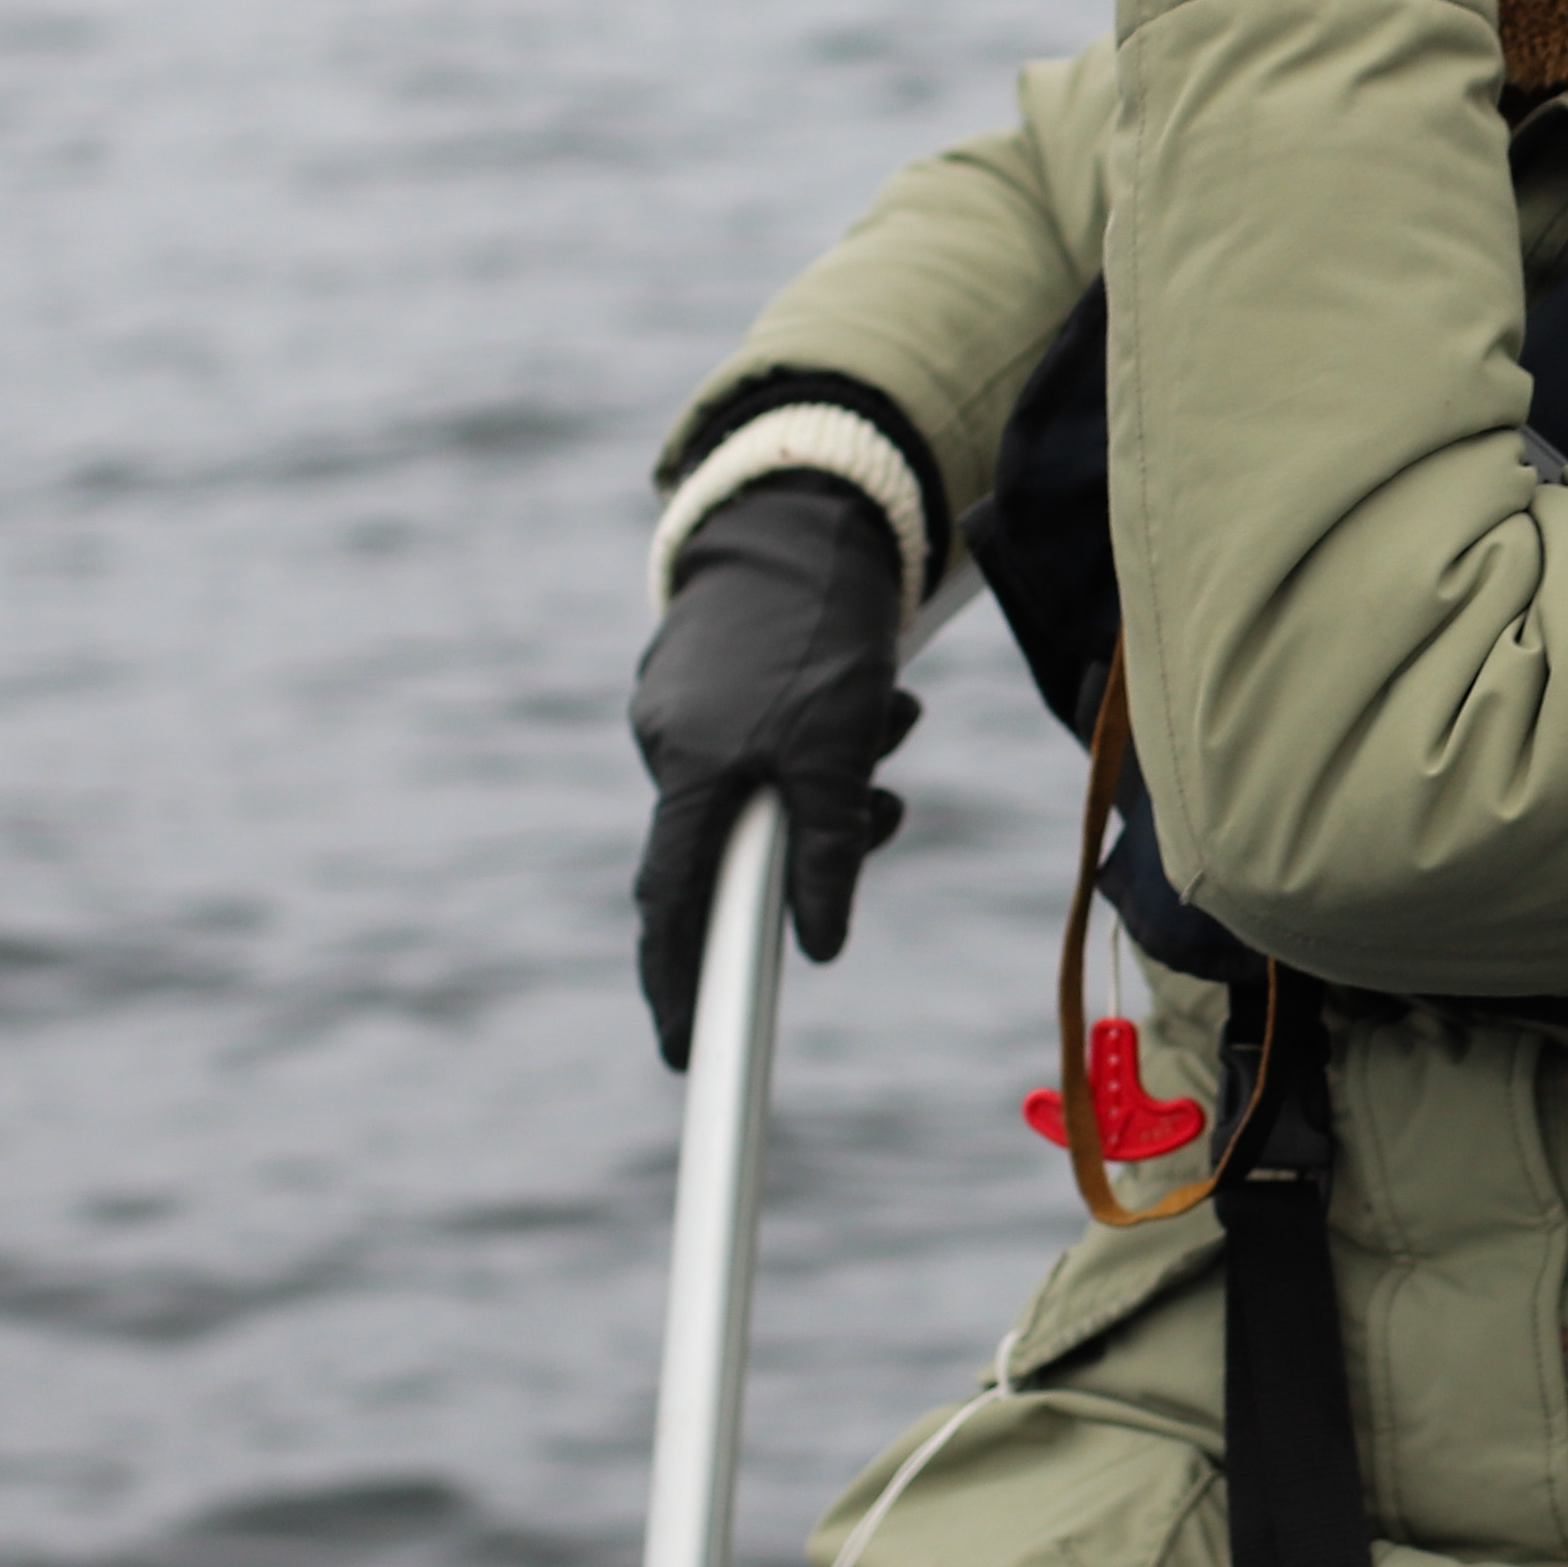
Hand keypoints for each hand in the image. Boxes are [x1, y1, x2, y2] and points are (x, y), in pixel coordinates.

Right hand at [628, 476, 918, 1065]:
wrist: (810, 513)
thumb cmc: (825, 628)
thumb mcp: (843, 748)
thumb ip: (829, 849)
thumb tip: (816, 942)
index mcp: (690, 770)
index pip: (673, 906)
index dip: (678, 984)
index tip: (686, 1053)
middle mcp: (671, 745)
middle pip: (738, 847)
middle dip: (822, 841)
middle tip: (885, 812)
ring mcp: (686, 709)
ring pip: (772, 788)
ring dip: (847, 778)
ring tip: (897, 723)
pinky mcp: (713, 677)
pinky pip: (774, 740)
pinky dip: (833, 736)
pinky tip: (881, 692)